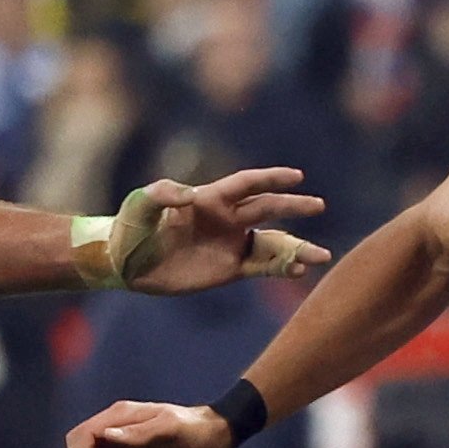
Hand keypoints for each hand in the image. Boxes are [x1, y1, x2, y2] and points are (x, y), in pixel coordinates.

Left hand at [107, 170, 331, 293]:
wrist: (127, 263)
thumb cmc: (132, 228)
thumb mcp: (139, 205)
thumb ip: (161, 194)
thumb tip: (187, 194)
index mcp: (210, 198)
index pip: (248, 184)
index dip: (272, 179)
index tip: (297, 177)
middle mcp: (227, 219)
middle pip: (268, 208)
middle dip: (294, 206)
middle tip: (319, 205)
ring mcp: (230, 244)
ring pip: (272, 242)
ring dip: (296, 247)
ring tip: (322, 255)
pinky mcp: (229, 270)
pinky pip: (262, 267)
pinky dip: (282, 269)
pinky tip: (300, 270)